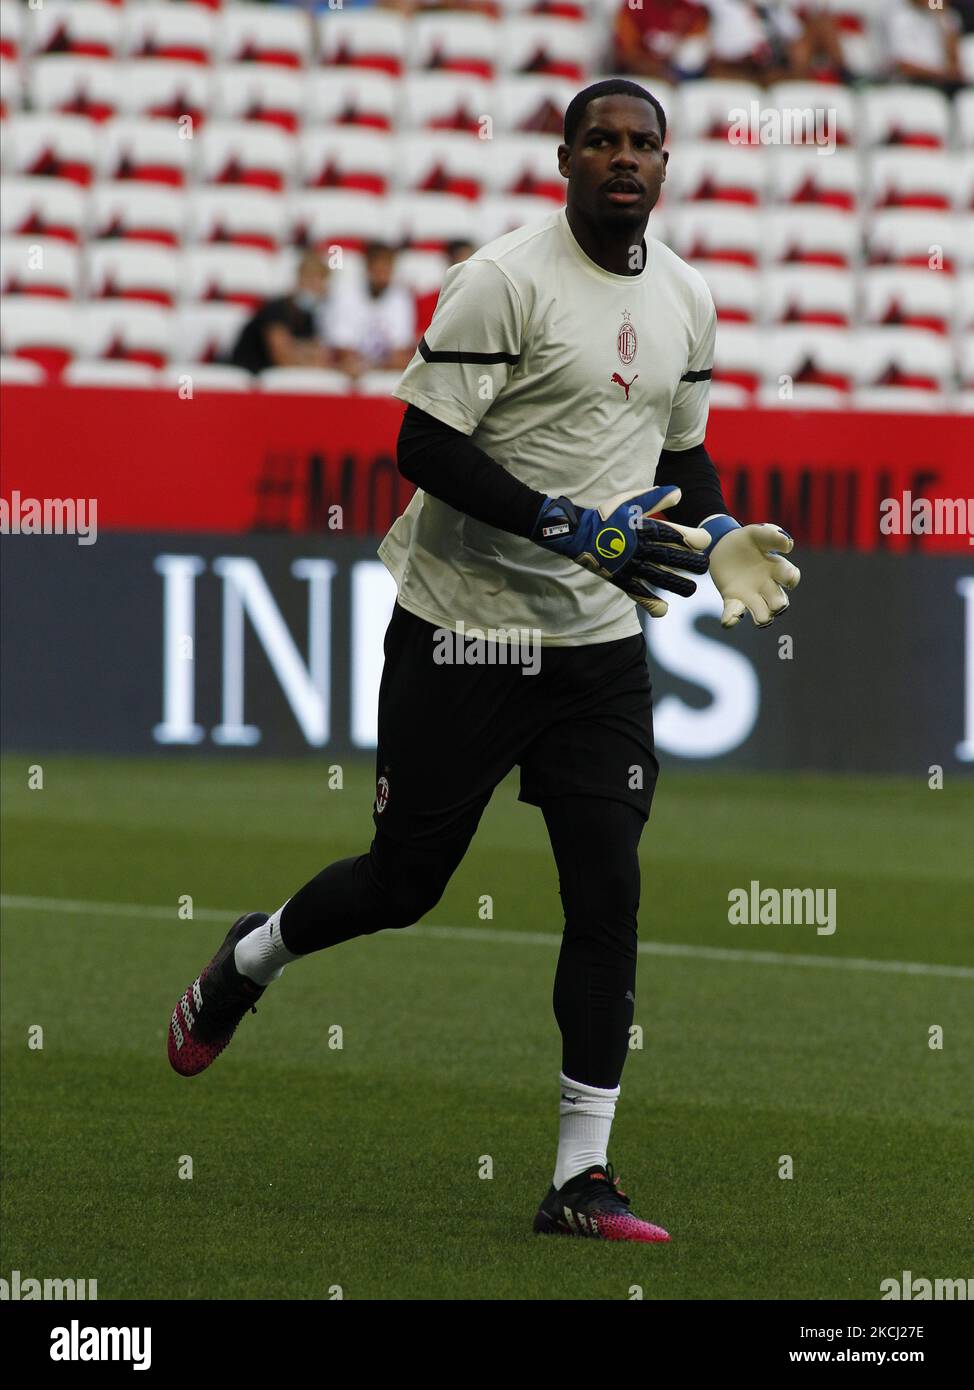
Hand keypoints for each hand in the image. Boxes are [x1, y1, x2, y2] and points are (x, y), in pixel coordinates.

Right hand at [532, 485, 710, 617]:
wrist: (577, 534)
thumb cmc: (607, 516)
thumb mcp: (629, 502)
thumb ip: (655, 498)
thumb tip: (679, 493)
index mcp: (645, 528)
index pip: (676, 534)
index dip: (695, 538)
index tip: (704, 541)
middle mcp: (640, 547)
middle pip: (673, 558)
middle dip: (692, 564)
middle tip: (704, 567)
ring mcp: (630, 565)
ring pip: (660, 578)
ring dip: (678, 585)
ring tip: (690, 590)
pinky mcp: (620, 579)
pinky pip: (638, 593)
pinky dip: (651, 603)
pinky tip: (664, 610)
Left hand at [702, 518, 800, 627]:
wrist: (722, 544)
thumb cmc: (747, 540)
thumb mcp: (758, 533)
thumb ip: (772, 536)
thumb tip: (789, 545)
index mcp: (777, 568)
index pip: (790, 577)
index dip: (791, 579)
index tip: (788, 579)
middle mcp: (767, 585)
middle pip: (779, 601)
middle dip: (778, 605)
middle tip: (776, 605)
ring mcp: (750, 594)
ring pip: (762, 613)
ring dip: (763, 617)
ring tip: (761, 619)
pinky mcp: (732, 598)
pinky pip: (734, 612)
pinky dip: (732, 618)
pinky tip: (728, 621)